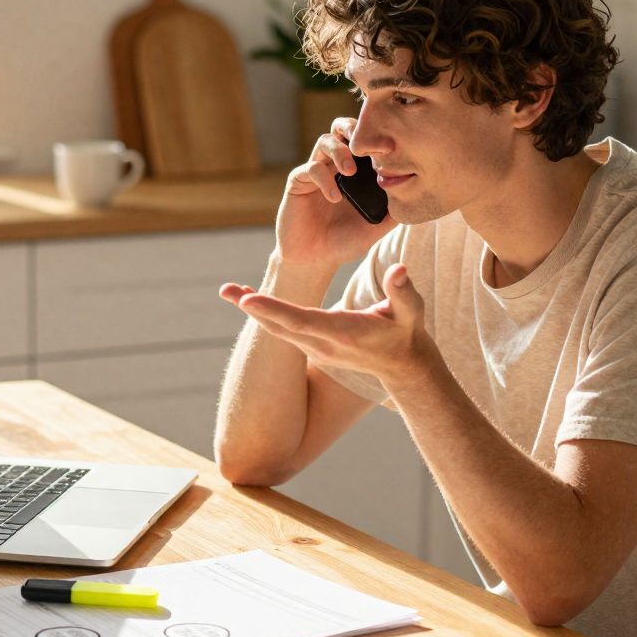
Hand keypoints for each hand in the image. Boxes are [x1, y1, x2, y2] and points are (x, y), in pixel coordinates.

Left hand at [220, 263, 437, 389]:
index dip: (274, 310)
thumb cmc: (406, 333)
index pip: (302, 320)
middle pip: (279, 326)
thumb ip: (402, 291)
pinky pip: (282, 331)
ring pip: (276, 330)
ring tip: (228, 290)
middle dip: (252, 308)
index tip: (248, 301)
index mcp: (342, 333)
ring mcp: (316, 349)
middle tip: (225, 290)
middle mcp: (323, 344)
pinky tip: (247, 299)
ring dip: (252, 310)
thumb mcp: (411, 312)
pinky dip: (264, 314)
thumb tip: (399, 269)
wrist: (402, 366)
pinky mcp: (313, 347)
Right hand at [276, 117, 397, 269]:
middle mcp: (334, 165)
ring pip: (325, 141)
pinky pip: (311, 168)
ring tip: (350, 171)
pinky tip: (335, 197)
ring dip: (340, 151)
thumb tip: (418, 196)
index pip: (364, 141)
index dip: (376, 138)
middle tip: (370, 144)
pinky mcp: (298, 182)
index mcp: (354, 170)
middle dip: (354, 128)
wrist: (314, 260)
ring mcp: (316, 171)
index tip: (392, 147)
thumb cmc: (343, 242)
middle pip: (341, 128)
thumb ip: (393, 211)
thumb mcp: (375, 227)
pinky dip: (324, 179)